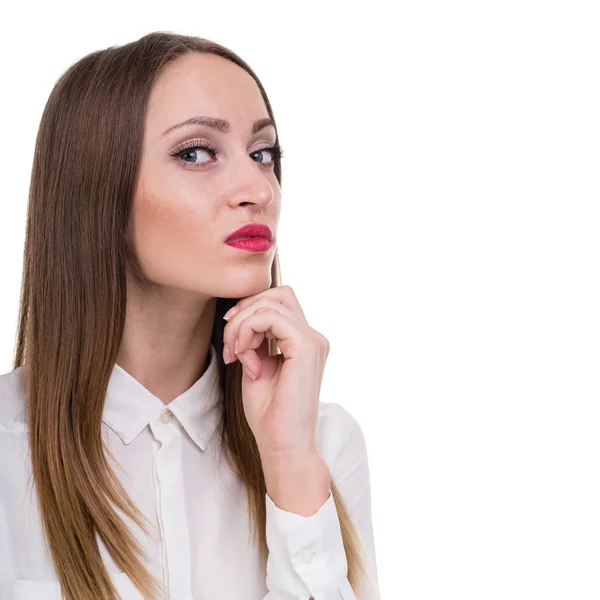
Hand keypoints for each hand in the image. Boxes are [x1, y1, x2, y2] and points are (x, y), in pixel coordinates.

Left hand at [222, 285, 329, 459]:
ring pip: (270, 303)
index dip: (249, 310)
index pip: (278, 302)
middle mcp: (313, 337)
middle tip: (230, 345)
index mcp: (304, 342)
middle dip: (244, 311)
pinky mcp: (306, 347)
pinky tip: (243, 358)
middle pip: (277, 294)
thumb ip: (256, 339)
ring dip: (241, 325)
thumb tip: (244, 316)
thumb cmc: (269, 415)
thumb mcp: (257, 366)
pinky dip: (247, 332)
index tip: (231, 339)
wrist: (282, 446)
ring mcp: (313, 341)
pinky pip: (269, 318)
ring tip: (235, 355)